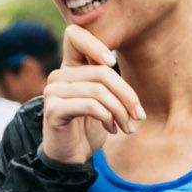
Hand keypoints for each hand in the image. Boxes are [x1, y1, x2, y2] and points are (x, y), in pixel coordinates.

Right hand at [40, 26, 144, 165]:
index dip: (95, 43)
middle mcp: (58, 76)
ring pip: (98, 90)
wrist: (72, 157)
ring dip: (120, 111)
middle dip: (127, 95)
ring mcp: (53, 92)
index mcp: (69, 67)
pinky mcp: (54, 110)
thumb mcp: (104, 100)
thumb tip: (130, 64)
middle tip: (138, 115)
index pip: (74, 34)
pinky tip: (112, 129)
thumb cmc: (90, 127)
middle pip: (101, 71)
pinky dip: (108, 117)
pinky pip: (90, 105)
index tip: (113, 63)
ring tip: (127, 127)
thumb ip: (109, 81)